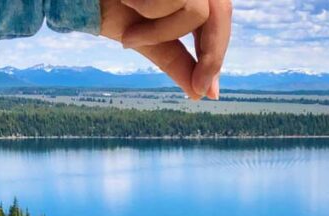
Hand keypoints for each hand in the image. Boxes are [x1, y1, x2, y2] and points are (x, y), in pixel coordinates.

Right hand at [100, 0, 231, 99]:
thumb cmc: (107, 4)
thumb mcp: (146, 39)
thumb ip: (176, 61)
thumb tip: (199, 93)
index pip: (218, 20)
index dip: (215, 54)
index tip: (208, 92)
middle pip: (221, 14)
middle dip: (211, 54)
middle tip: (199, 87)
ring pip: (199, 11)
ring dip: (161, 32)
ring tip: (129, 34)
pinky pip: (178, 0)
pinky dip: (150, 10)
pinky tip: (127, 0)